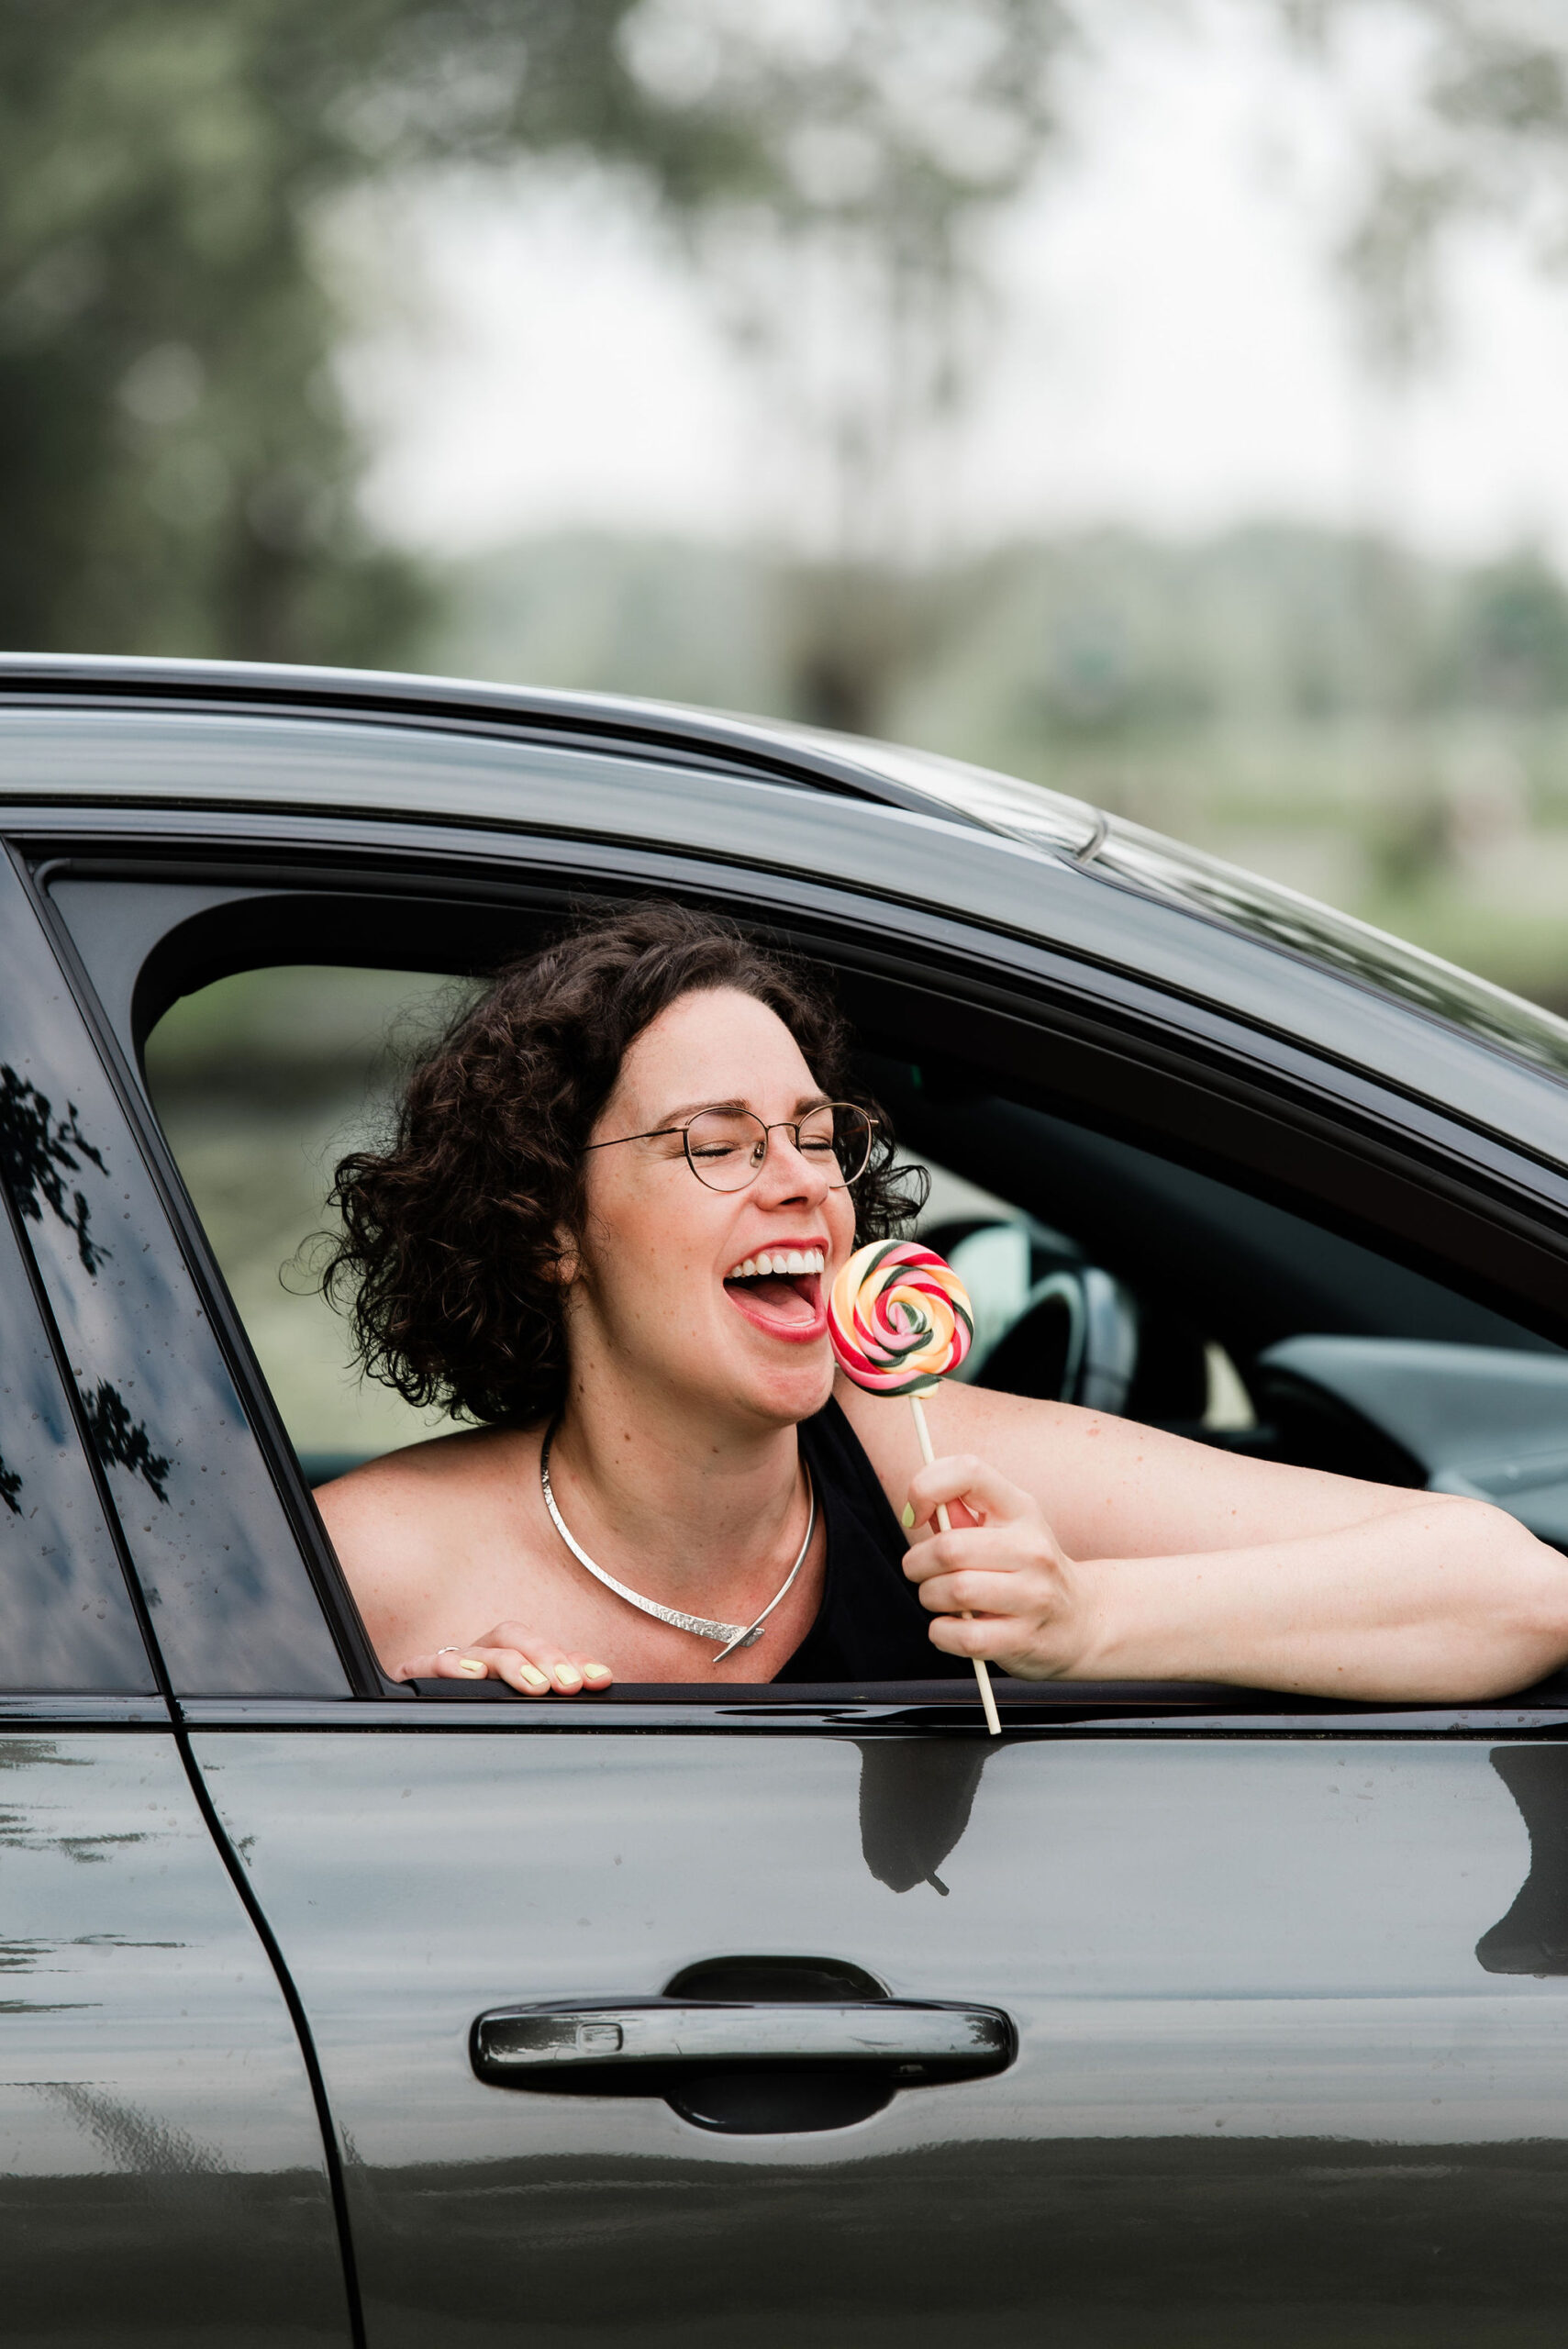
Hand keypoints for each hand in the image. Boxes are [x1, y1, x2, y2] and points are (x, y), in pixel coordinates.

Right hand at [395, 1622, 613, 1696]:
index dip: (573, 1660)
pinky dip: (451, 1666)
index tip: (598, 1680)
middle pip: (513, 1637)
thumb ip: (561, 1687)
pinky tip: (473, 1676)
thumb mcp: (524, 1701)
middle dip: (545, 1658)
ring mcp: (451, 1663)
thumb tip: (602, 1679)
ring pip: (481, 1651)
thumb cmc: (477, 1708)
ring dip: (511, 1665)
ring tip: (535, 1685)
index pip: (544, 1648)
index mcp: (507, 1655)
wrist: (417, 1719)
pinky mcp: (417, 1675)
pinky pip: (430, 1663)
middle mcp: (481, 1654)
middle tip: (567, 1685)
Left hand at [903, 1454, 1095, 1680]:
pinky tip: (950, 1627)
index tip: (914, 1514)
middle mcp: (1032, 1549)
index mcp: (1021, 1509)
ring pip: (954, 1590)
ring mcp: (1034, 1595)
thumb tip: (919, 1508)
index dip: (925, 1487)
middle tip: (919, 1572)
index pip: (969, 1472)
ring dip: (929, 1597)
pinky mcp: (1025, 1638)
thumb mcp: (1004, 1529)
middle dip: (917, 1563)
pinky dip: (941, 1633)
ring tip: (938, 1599)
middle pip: (949, 1547)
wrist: (1082, 1620)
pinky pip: (962, 1635)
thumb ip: (960, 1515)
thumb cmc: (1026, 1569)